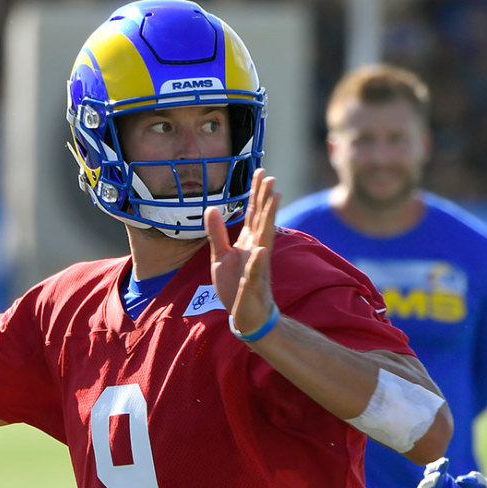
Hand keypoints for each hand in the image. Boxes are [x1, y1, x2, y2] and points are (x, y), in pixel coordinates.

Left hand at [205, 168, 279, 334]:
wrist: (246, 315)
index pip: (253, 214)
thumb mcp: (220, 256)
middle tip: (270, 177)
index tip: (261, 172)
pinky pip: (255, 271)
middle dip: (266, 198)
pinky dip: (258, 260)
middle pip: (262, 220)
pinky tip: (261, 249)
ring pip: (264, 239)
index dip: (256, 193)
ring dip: (269, 219)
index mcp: (248, 242)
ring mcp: (257, 266)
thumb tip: (211, 208)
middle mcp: (256, 250)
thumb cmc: (235, 285)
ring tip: (275, 199)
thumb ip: (217, 233)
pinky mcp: (252, 285)